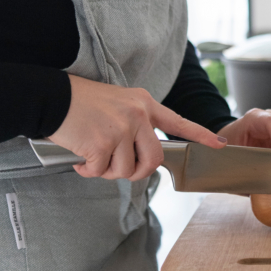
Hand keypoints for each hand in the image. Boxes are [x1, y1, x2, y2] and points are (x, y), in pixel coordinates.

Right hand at [49, 74, 226, 180]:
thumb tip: (138, 157)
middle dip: (138, 173)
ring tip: (93, 157)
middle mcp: (137, 115)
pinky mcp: (102, 143)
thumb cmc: (80, 103)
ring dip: (108, 172)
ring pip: (126, 170)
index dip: (200, 134)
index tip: (219, 144)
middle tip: (117, 168)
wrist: (51, 97)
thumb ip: (134, 124)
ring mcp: (121, 129)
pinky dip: (88, 171)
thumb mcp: (117, 103)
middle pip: (153, 160)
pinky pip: (101, 172)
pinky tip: (80, 159)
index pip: (178, 122)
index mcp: (144, 103)